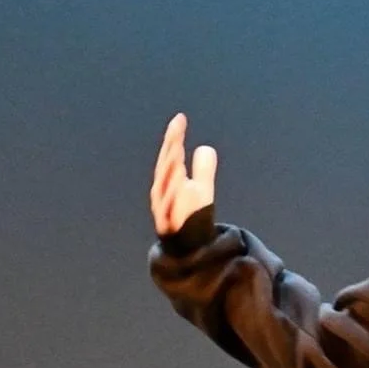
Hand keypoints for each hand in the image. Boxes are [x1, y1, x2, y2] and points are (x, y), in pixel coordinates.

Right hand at [150, 113, 217, 235]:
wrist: (188, 248)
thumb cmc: (190, 218)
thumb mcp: (201, 190)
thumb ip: (203, 170)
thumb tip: (206, 147)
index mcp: (169, 181)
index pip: (171, 154)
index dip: (174, 136)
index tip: (181, 118)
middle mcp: (162, 192)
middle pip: (165, 165)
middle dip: (170, 147)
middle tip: (177, 129)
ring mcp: (163, 208)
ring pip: (164, 185)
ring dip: (170, 168)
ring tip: (177, 150)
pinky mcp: (167, 225)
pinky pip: (167, 208)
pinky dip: (171, 197)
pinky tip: (179, 183)